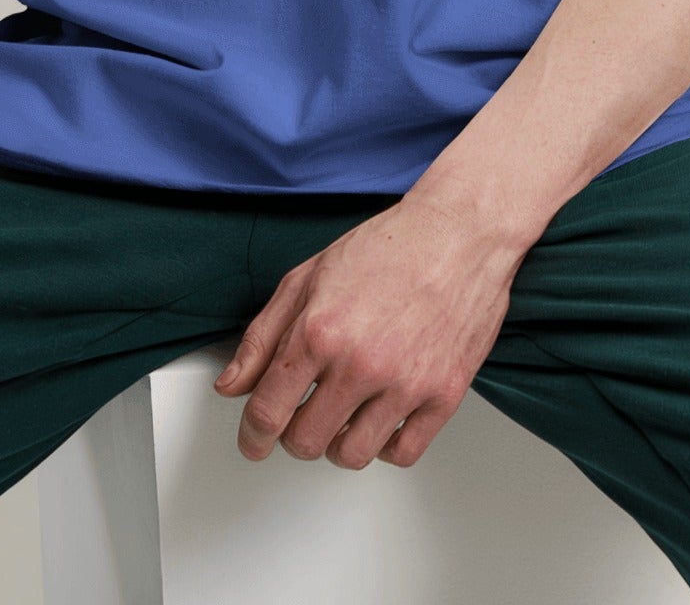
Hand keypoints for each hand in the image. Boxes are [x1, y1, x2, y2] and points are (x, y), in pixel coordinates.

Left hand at [213, 189, 524, 469]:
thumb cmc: (388, 248)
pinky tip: (379, 417)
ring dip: (338, 442)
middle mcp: (360, 363)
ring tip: (342, 413)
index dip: (252, 435)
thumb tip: (231, 385)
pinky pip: (402, 453)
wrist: (458, 233)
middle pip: (306, 442)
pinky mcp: (443, 395)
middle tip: (302, 414)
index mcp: (319, 331)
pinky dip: (384, 446)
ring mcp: (405, 383)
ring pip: (352, 455)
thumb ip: (263, 336)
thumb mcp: (308, 278)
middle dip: (294, 434)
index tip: (253, 440)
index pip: (268, 411)